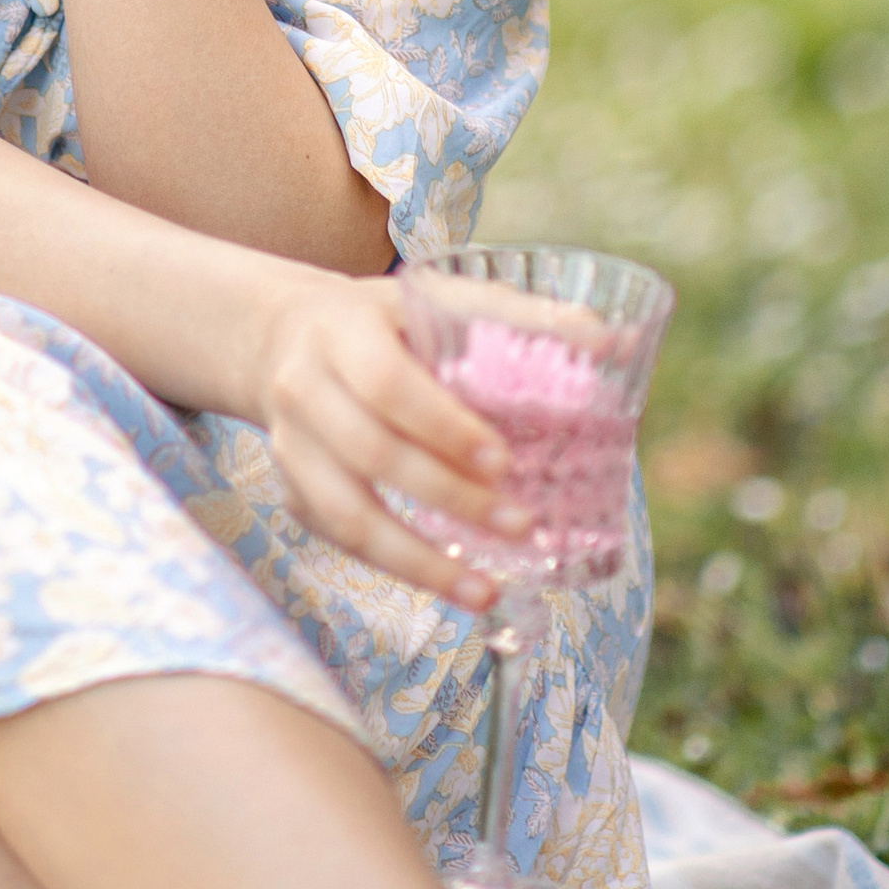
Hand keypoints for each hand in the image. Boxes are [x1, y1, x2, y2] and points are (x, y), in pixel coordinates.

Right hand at [241, 271, 535, 605]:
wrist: (280, 336)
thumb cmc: (380, 320)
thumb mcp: (432, 297)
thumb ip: (514, 316)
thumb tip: (609, 342)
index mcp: (341, 331)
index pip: (387, 384)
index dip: (443, 427)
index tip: (504, 461)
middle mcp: (303, 389)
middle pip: (372, 454)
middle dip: (450, 497)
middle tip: (522, 526)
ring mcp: (290, 445)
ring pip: (346, 515)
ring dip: (417, 560)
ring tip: (484, 591)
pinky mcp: (291, 489)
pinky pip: (339, 539)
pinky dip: (394, 566)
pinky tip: (448, 583)